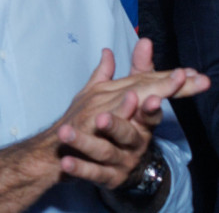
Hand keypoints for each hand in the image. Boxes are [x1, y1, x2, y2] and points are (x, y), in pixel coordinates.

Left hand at [54, 40, 208, 189]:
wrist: (111, 158)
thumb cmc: (123, 123)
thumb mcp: (129, 94)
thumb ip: (138, 71)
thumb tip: (145, 41)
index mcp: (140, 122)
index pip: (149, 108)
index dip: (152, 105)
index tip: (152, 98)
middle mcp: (134, 142)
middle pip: (128, 134)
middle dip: (117, 125)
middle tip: (102, 119)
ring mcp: (119, 161)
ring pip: (104, 152)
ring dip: (87, 144)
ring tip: (67, 134)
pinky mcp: (105, 177)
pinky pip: (90, 173)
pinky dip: (78, 169)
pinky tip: (65, 163)